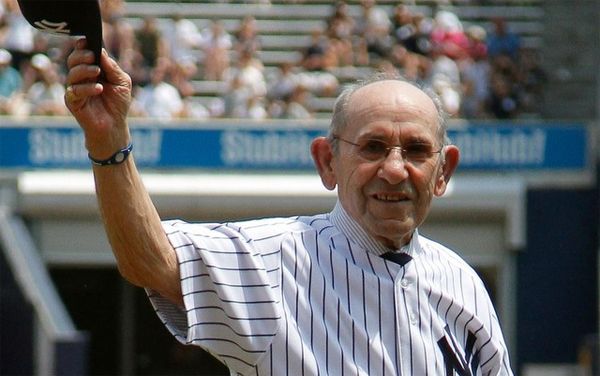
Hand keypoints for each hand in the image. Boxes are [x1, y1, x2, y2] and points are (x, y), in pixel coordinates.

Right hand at [65, 39, 131, 158]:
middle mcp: (81, 77)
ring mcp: (75, 89)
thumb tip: (102, 51)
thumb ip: (113, 68)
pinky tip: (98, 89)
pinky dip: (86, 88)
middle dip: (82, 55)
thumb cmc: (118, 103)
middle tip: (92, 57)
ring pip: (72, 74)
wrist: (115, 125)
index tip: (87, 41)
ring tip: (97, 72)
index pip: (82, 53)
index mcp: (92, 69)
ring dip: (84, 70)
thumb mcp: (122, 82)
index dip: (82, 46)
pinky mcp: (73, 102)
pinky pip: (74, 91)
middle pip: (73, 60)